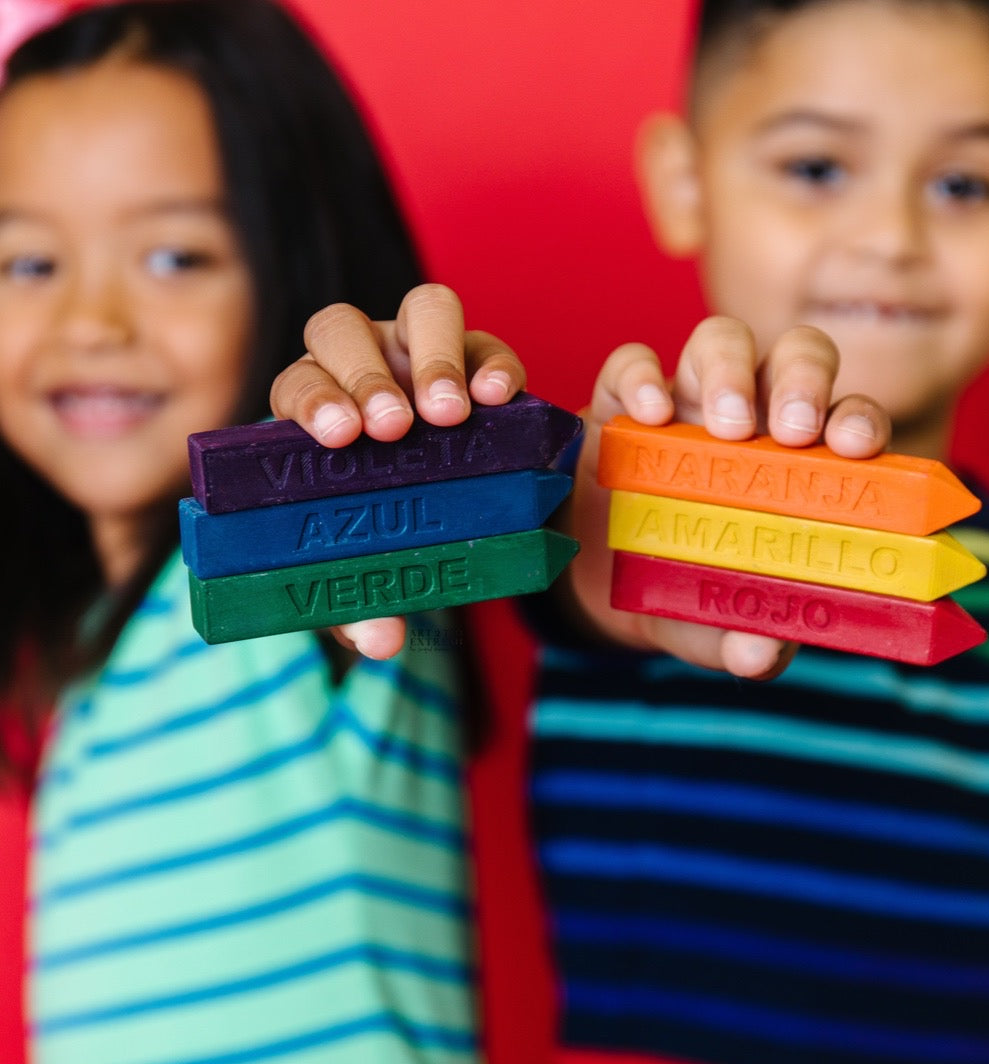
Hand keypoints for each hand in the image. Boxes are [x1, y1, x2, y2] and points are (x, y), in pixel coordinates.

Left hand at [269, 284, 524, 658]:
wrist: (449, 519)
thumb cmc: (384, 540)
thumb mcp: (363, 576)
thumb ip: (359, 608)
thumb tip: (382, 640)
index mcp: (318, 409)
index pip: (298, 383)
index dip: (315, 400)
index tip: (340, 436)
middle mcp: (364, 365)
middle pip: (343, 327)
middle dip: (365, 373)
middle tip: (394, 427)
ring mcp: (422, 353)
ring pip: (420, 309)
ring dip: (432, 355)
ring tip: (452, 413)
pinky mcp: (479, 360)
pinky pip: (488, 343)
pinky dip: (494, 363)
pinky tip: (500, 398)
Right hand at [567, 316, 891, 678]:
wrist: (598, 579)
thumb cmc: (678, 591)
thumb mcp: (710, 625)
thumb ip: (740, 639)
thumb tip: (757, 656)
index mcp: (797, 465)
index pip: (847, 422)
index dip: (860, 421)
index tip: (857, 446)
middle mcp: (751, 419)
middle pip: (798, 358)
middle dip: (804, 380)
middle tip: (792, 430)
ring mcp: (685, 401)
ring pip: (722, 340)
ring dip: (730, 369)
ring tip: (722, 424)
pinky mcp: (620, 401)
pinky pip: (632, 363)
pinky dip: (642, 377)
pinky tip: (647, 415)